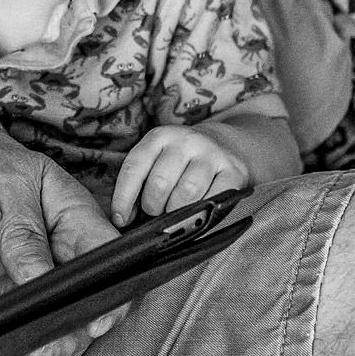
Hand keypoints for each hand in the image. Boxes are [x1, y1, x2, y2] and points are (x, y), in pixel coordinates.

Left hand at [0, 114, 123, 355]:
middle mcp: (66, 256)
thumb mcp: (11, 188)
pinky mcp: (8, 291)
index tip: (92, 325)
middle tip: (34, 351)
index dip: (109, 298)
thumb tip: (37, 282)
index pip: (109, 263)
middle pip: (84, 305)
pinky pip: (22, 326)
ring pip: (55, 323)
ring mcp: (39, 277)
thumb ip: (23, 234)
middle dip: (65, 335)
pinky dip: (19, 352)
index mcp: (79, 222)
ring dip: (40, 350)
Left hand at [110, 124, 251, 227]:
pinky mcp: (233, 170)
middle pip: (160, 182)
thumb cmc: (182, 162)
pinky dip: (202, 211)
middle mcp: (185, 140)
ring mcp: (211, 154)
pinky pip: (214, 198)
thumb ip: (139, 183)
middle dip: (153, 206)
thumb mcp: (158, 160)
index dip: (123, 197)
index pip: (134, 167)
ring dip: (177, 211)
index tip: (120, 219)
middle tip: (156, 212)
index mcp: (160, 137)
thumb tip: (124, 218)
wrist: (227, 145)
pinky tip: (198, 211)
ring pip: (187, 192)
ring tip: (175, 211)